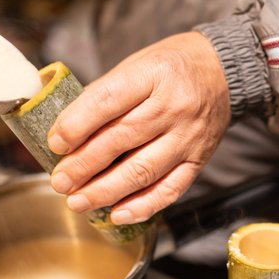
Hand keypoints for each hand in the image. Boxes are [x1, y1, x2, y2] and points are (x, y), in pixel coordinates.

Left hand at [48, 32, 230, 224]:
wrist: (223, 71)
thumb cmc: (172, 67)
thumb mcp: (136, 64)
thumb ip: (104, 94)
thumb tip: (65, 130)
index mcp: (153, 74)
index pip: (108, 101)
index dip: (77, 125)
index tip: (56, 143)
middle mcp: (174, 106)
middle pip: (122, 140)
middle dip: (84, 165)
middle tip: (60, 181)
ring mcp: (189, 136)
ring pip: (143, 170)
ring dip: (105, 191)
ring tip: (78, 201)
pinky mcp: (199, 160)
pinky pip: (170, 189)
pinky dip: (142, 206)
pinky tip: (117, 214)